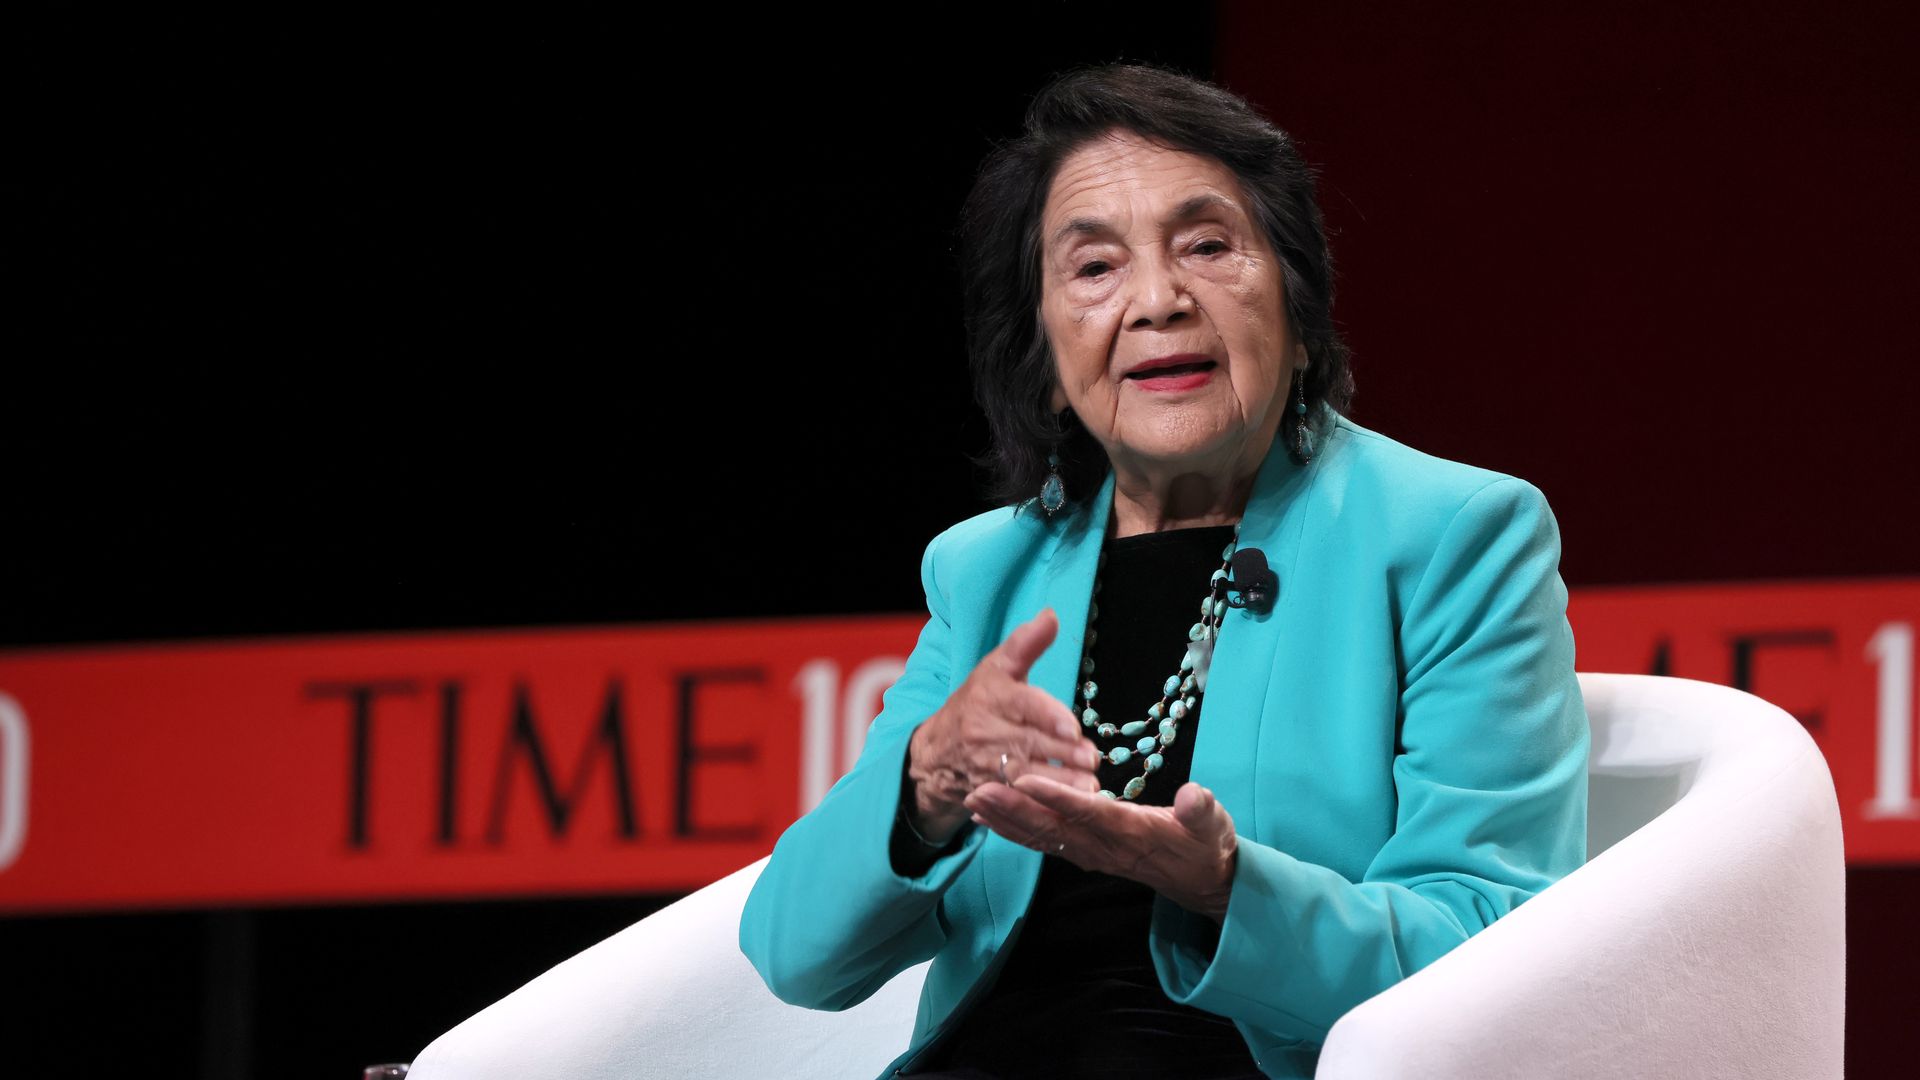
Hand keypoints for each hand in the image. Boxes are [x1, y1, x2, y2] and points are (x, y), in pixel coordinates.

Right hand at [905, 608, 1103, 841]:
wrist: (937, 751)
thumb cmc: (976, 702)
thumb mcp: (996, 668)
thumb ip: (1026, 644)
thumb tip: (1051, 615)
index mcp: (991, 696)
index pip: (1023, 705)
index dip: (1048, 716)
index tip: (1073, 728)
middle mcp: (984, 731)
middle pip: (1028, 743)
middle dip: (1062, 754)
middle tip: (1092, 760)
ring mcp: (984, 765)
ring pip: (1024, 775)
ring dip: (1057, 783)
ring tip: (1088, 787)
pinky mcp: (988, 792)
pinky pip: (1016, 800)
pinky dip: (1040, 804)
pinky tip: (1065, 807)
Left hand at [965, 774, 1239, 922]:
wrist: (1203, 881)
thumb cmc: (1207, 844)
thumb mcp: (1213, 825)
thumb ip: (1201, 811)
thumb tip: (1194, 795)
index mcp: (1132, 832)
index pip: (1089, 813)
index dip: (1058, 798)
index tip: (1026, 781)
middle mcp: (1104, 846)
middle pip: (1053, 828)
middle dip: (1014, 810)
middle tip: (978, 788)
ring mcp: (1092, 853)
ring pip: (1042, 837)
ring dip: (1005, 821)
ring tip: (972, 800)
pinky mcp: (1086, 853)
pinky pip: (1044, 843)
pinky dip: (1014, 831)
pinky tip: (988, 819)